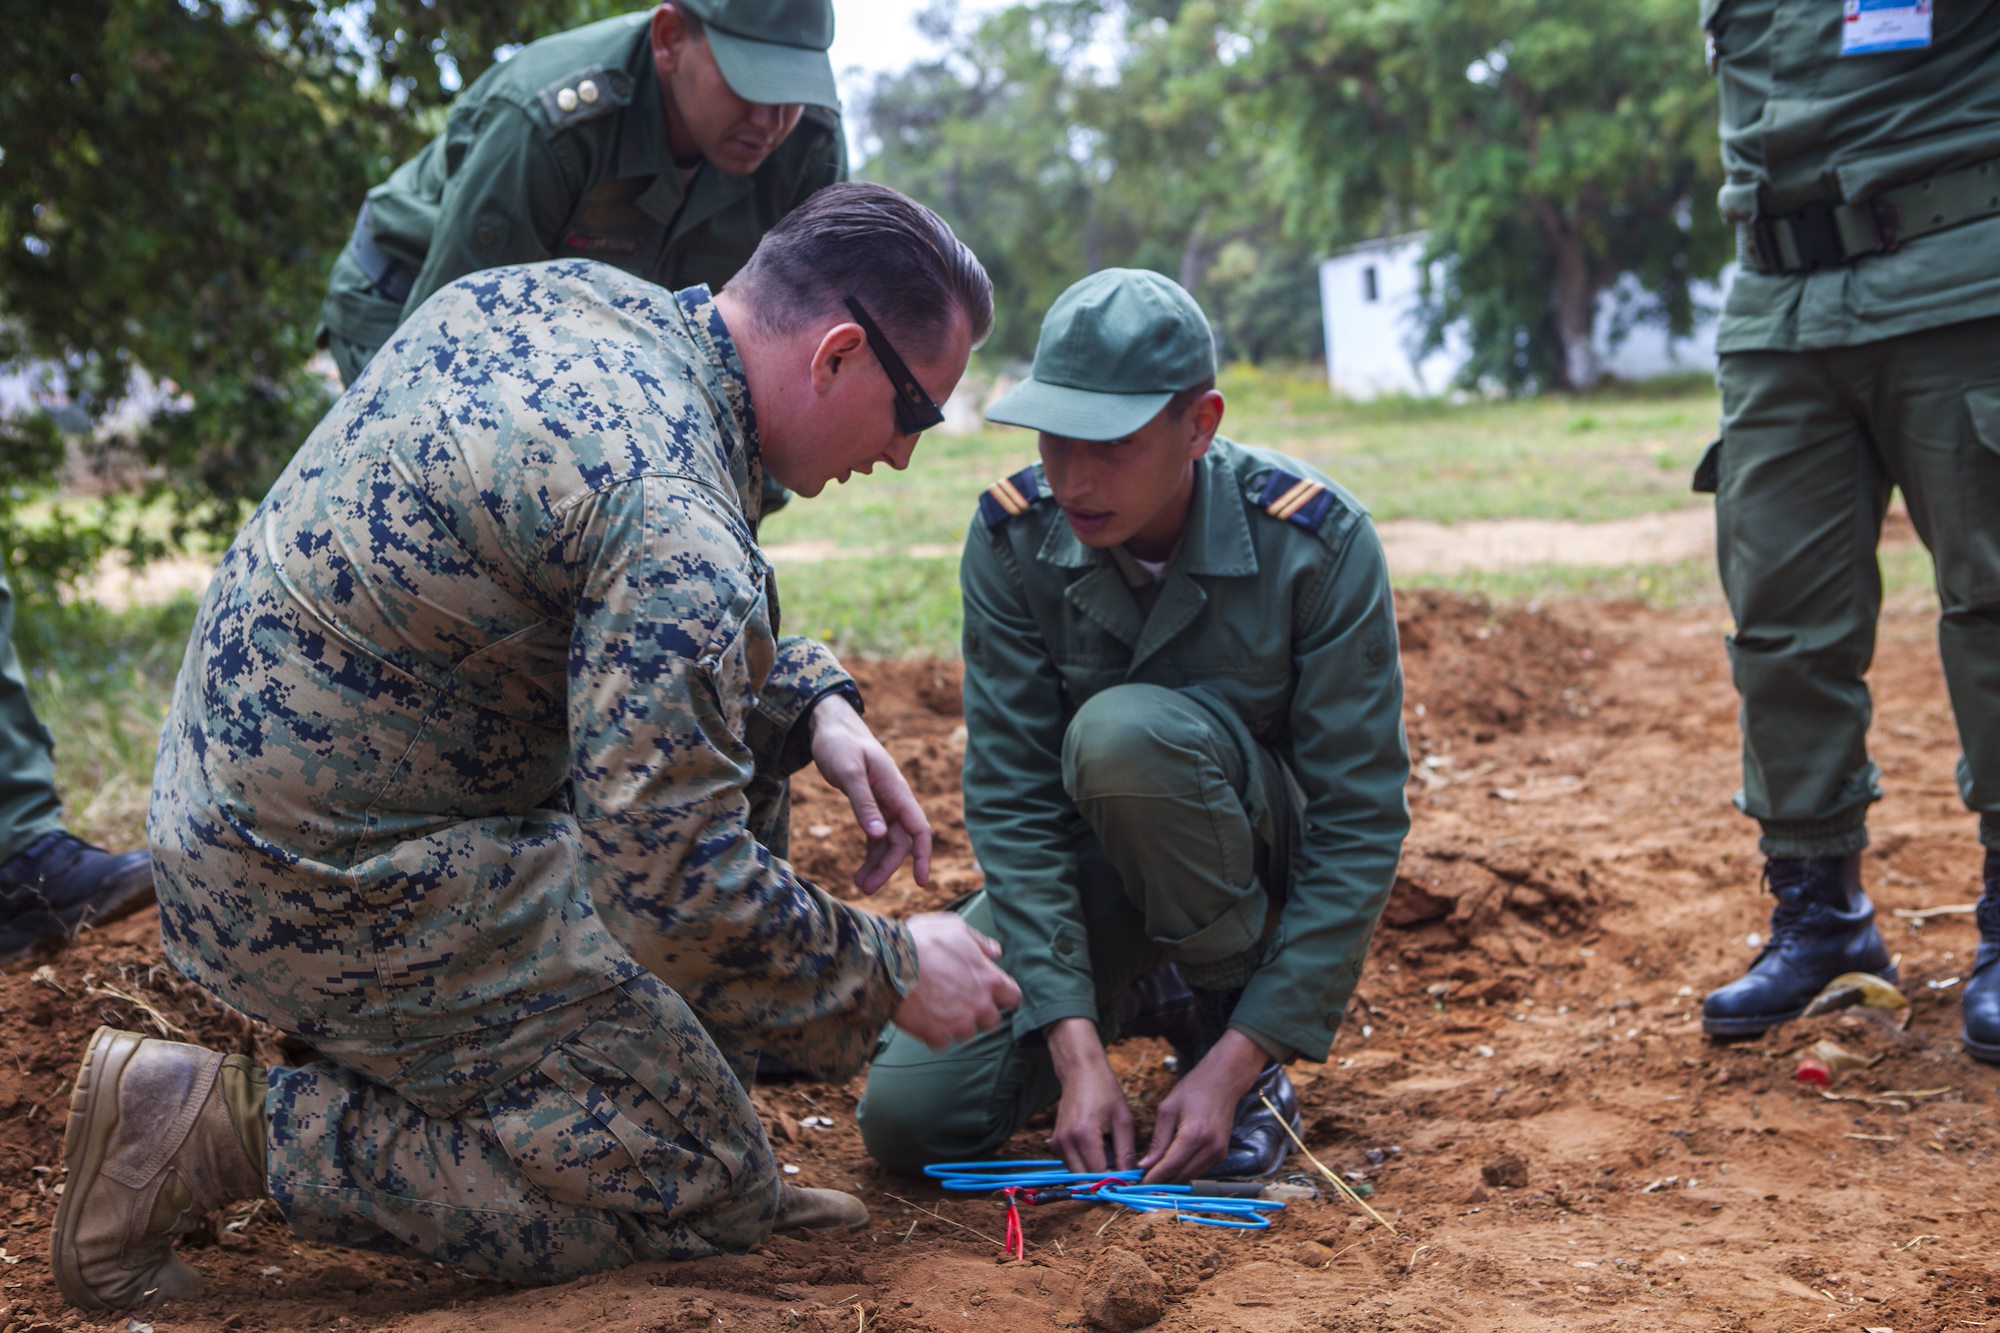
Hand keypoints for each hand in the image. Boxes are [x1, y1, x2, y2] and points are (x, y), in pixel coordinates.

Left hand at [809, 692, 931, 893]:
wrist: (829, 725)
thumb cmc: (839, 744)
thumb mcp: (849, 772)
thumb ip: (864, 804)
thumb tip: (879, 835)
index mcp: (895, 790)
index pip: (919, 828)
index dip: (922, 856)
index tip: (920, 882)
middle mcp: (894, 798)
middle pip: (901, 841)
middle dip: (887, 867)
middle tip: (864, 888)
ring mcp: (883, 802)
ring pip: (889, 840)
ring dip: (878, 863)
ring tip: (859, 884)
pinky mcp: (870, 803)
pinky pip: (877, 834)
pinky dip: (871, 851)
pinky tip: (860, 867)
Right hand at [891, 913, 1021, 1050]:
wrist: (887, 962)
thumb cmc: (922, 940)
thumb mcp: (954, 928)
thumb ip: (979, 941)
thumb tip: (996, 953)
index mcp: (989, 979)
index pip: (1014, 998)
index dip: (1004, 997)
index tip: (995, 996)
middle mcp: (979, 1005)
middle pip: (993, 1022)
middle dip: (980, 1014)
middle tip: (962, 1002)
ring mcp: (959, 1023)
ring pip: (967, 1034)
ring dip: (957, 1026)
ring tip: (939, 1009)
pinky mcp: (937, 1035)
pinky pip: (942, 1043)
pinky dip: (934, 1035)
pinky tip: (924, 1020)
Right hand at [1045, 1018, 1135, 1174]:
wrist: (1080, 1071)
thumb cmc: (1105, 1091)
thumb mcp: (1123, 1120)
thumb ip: (1126, 1153)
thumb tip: (1130, 1180)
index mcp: (1084, 1136)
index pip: (1099, 1175)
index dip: (1115, 1184)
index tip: (1130, 1184)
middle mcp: (1066, 1143)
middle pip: (1085, 1181)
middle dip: (1104, 1184)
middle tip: (1123, 1178)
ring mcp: (1057, 1144)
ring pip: (1077, 1176)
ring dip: (1095, 1175)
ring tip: (1112, 1160)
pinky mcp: (1055, 1143)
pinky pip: (1072, 1165)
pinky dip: (1086, 1165)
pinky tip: (1099, 1151)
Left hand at [1139, 1029, 1269, 1183]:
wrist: (1223, 1081)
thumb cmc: (1193, 1090)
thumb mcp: (1168, 1109)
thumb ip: (1158, 1140)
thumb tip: (1146, 1165)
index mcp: (1194, 1135)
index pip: (1171, 1166)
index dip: (1153, 1179)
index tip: (1138, 1184)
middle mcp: (1210, 1148)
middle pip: (1181, 1176)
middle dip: (1161, 1183)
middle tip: (1142, 1184)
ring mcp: (1219, 1153)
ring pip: (1190, 1177)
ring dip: (1172, 1180)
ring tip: (1153, 1177)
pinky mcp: (1222, 1154)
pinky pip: (1199, 1170)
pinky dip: (1184, 1172)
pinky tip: (1170, 1168)